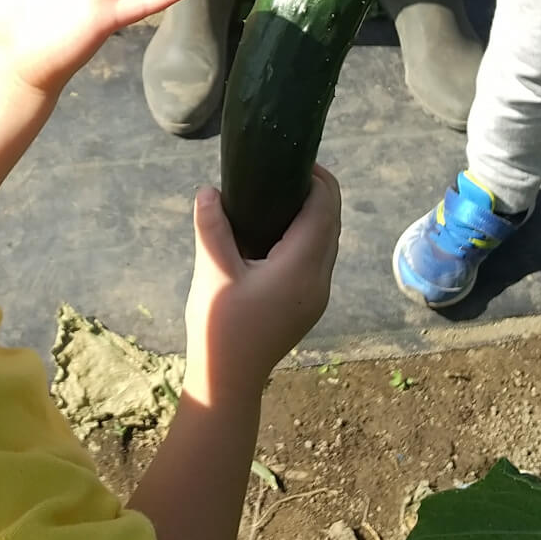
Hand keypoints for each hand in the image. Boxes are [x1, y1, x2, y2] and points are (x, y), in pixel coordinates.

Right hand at [185, 167, 341, 403]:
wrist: (228, 380)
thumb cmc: (220, 327)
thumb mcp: (212, 272)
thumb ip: (213, 228)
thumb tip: (209, 190)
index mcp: (301, 267)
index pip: (324, 210)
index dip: (317, 180)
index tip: (295, 160)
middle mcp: (319, 280)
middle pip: (331, 224)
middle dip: (316, 194)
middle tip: (284, 173)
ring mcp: (317, 296)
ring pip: (327, 243)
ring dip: (313, 217)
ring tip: (279, 198)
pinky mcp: (308, 306)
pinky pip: (317, 260)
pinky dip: (306, 238)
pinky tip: (276, 234)